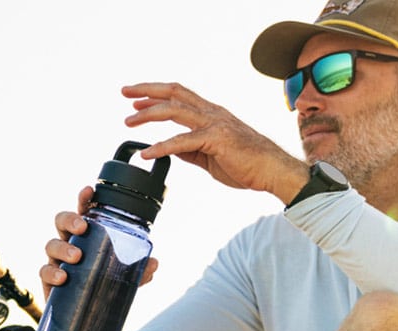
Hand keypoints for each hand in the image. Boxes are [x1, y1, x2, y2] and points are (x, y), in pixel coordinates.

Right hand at [42, 186, 159, 299]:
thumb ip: (138, 272)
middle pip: (62, 222)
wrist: (87, 320)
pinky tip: (63, 277)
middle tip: (82, 228)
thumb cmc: (102, 290)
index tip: (89, 190)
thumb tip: (153, 263)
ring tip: (77, 257)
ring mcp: (57, 262)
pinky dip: (52, 272)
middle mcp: (70, 245)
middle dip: (70, 220)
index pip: (83, 213)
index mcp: (87, 238)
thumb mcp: (124, 280)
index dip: (84, 199)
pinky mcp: (49, 281)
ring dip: (63, 248)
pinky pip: (44, 271)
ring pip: (51, 244)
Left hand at [122, 82, 307, 202]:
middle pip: (174, 93)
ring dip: (148, 114)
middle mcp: (212, 113)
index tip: (136, 100)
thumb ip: (191, 151)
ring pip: (175, 110)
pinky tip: (147, 153)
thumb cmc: (247, 165)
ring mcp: (215, 124)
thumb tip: (170, 150)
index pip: (179, 96)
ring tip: (129, 122)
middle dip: (147, 91)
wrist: (272, 172)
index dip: (156, 94)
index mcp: (212, 114)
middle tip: (125, 93)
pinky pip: (182, 142)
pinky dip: (161, 146)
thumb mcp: (211, 156)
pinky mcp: (216, 140)